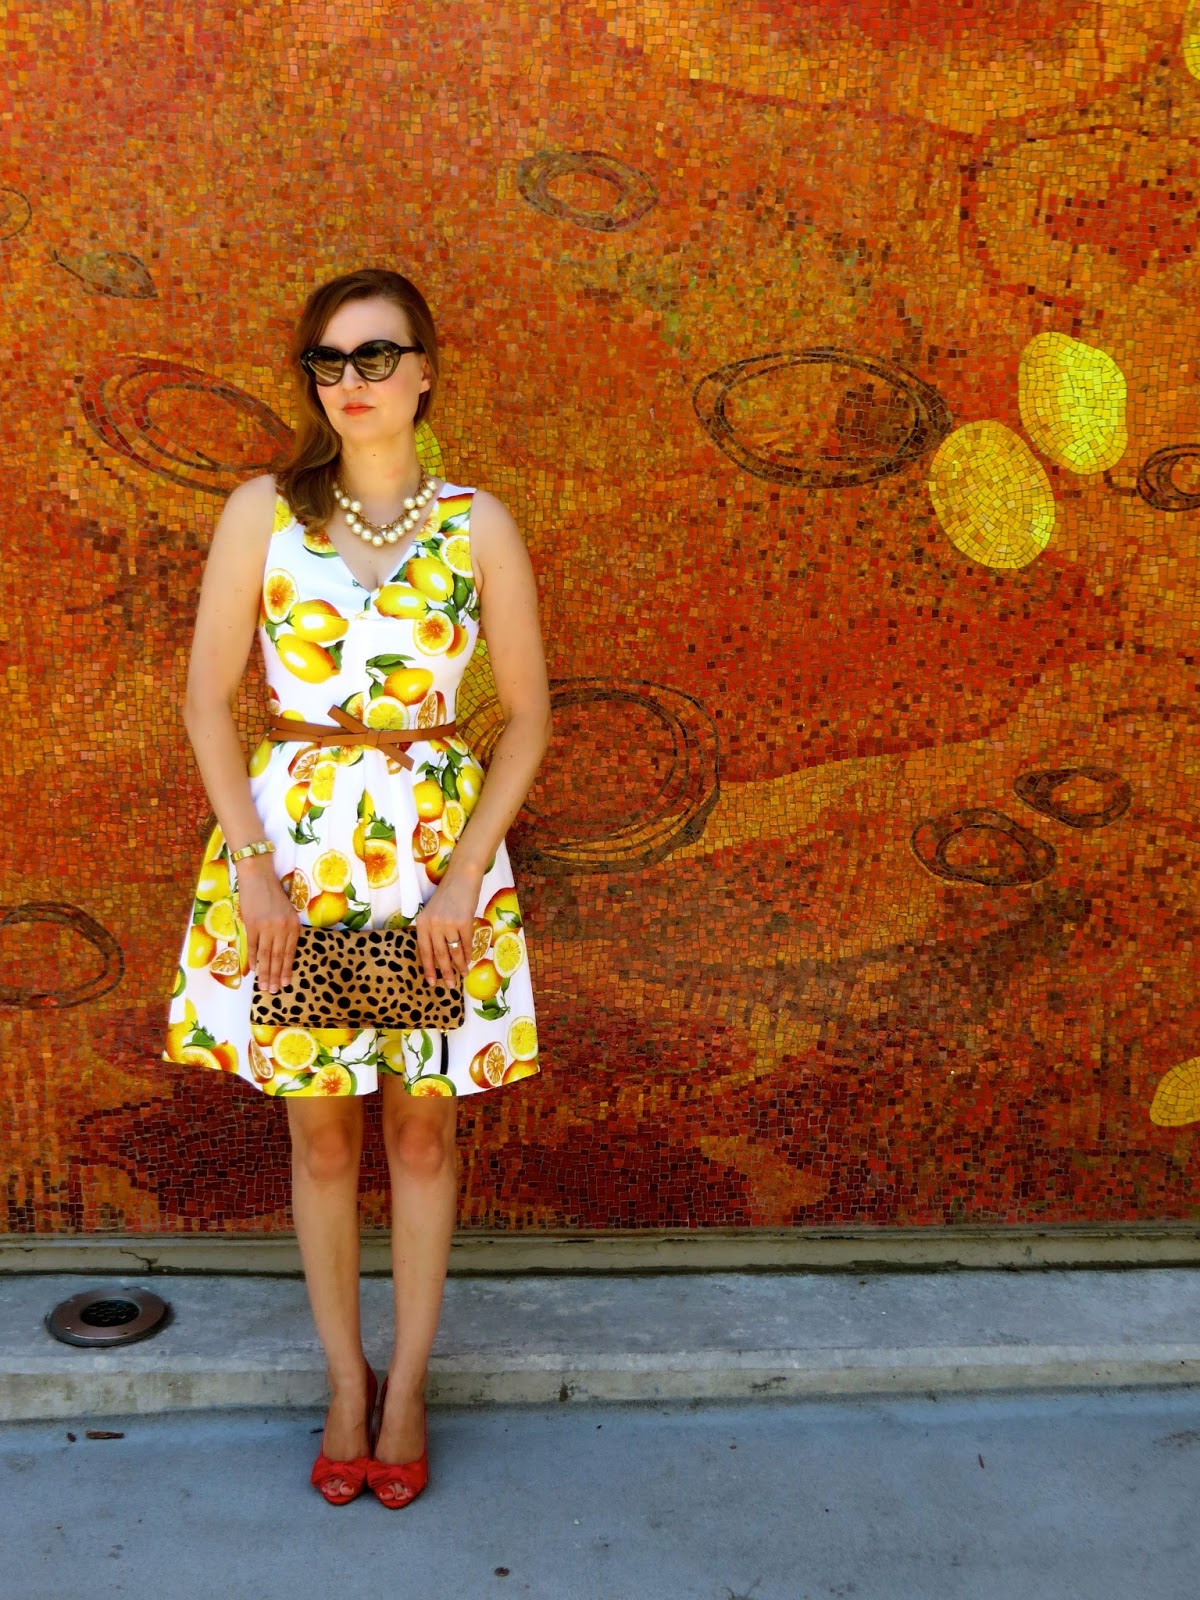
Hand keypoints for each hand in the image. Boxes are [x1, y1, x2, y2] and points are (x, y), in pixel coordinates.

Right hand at [234, 857, 300, 991]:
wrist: (258, 878)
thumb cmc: (273, 895)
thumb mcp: (287, 912)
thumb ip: (286, 931)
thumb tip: (282, 954)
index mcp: (293, 925)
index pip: (290, 952)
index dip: (287, 969)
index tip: (286, 983)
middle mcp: (281, 927)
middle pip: (278, 956)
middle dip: (276, 975)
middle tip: (273, 991)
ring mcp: (266, 927)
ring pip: (266, 955)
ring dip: (265, 972)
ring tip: (264, 986)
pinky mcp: (252, 925)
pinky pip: (253, 946)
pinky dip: (253, 959)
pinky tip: (254, 970)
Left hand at [414, 866, 482, 985]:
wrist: (462, 878)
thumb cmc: (448, 896)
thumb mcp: (433, 913)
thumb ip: (432, 931)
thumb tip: (438, 957)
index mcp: (422, 923)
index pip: (424, 951)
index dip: (428, 968)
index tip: (431, 983)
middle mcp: (433, 924)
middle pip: (439, 955)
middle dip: (445, 972)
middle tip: (450, 986)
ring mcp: (449, 923)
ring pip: (454, 951)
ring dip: (459, 965)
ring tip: (463, 975)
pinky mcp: (464, 922)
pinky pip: (467, 943)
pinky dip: (469, 954)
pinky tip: (470, 961)